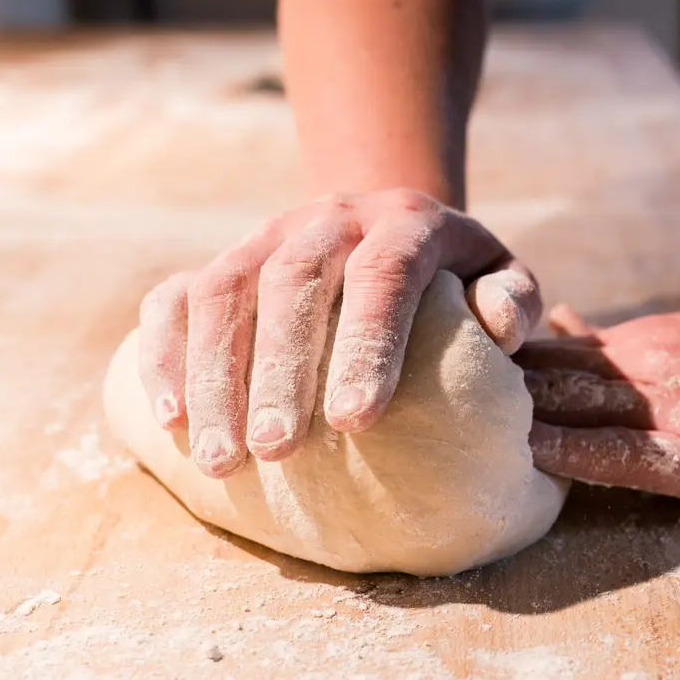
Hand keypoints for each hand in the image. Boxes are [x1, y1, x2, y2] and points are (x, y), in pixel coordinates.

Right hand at [137, 189, 541, 477]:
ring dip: (213, 375)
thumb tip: (502, 326)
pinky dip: (164, 353)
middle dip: (277, 370)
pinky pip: (175, 297)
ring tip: (219, 459)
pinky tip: (168, 420)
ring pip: (223, 292)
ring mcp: (266, 236)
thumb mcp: (500, 275)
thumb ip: (515, 298)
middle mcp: (328, 219)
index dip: (366, 345)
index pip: (381, 276)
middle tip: (276, 452)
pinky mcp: (223, 260)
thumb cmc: (454, 277)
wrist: (388, 224)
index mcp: (405, 223)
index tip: (356, 422)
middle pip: (290, 284)